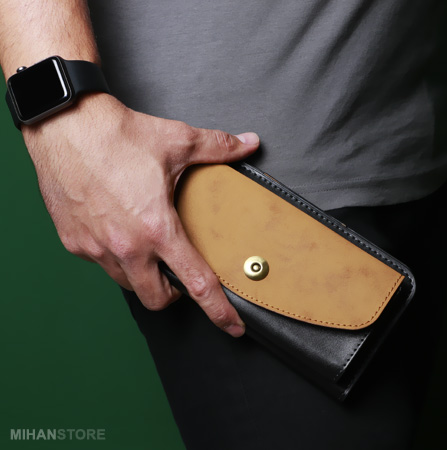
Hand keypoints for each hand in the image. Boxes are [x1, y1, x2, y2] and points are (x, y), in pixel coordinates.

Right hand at [22, 94, 258, 336]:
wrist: (65, 126)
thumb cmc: (116, 136)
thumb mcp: (177, 141)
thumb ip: (218, 147)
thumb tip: (248, 142)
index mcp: (158, 229)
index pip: (197, 284)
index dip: (219, 311)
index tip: (232, 326)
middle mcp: (126, 247)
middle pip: (156, 299)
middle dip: (172, 296)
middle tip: (178, 278)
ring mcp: (97, 248)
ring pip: (126, 283)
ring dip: (142, 275)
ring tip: (148, 251)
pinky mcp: (74, 243)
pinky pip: (101, 264)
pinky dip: (116, 257)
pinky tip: (119, 233)